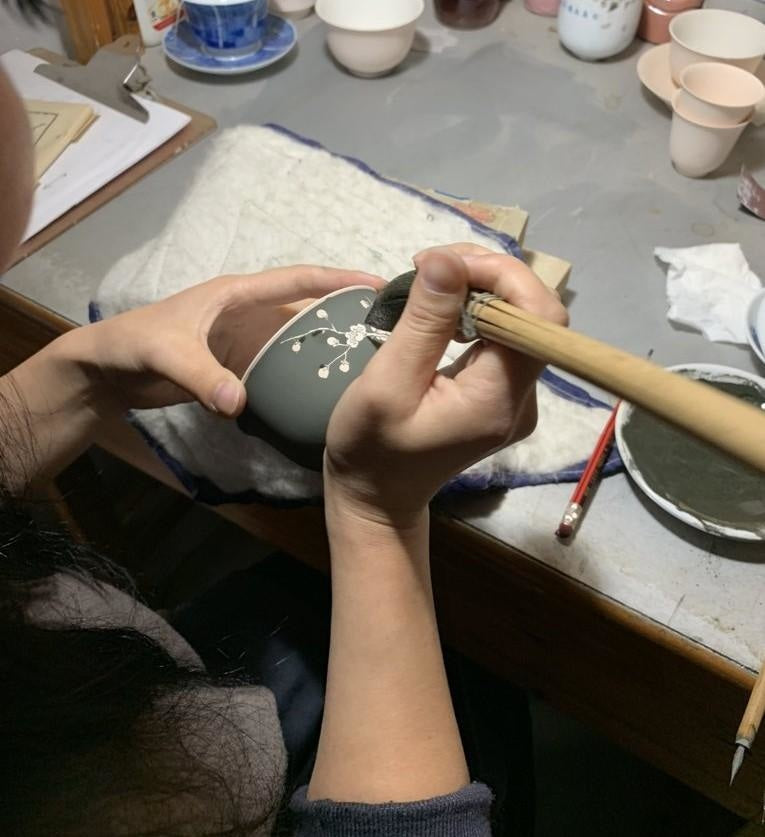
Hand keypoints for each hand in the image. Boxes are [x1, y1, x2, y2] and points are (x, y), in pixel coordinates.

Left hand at [68, 265, 384, 417]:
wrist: (108, 371)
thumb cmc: (134, 345)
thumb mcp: (167, 354)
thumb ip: (202, 376)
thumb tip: (240, 404)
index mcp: (238, 294)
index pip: (296, 280)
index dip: (336, 279)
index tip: (376, 284)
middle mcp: (249, 313)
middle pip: (306, 309)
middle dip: (343, 313)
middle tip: (385, 330)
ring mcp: (246, 341)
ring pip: (296, 340)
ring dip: (326, 347)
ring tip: (366, 362)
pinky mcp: (239, 367)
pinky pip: (280, 367)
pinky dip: (302, 375)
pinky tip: (323, 391)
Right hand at [324, 246, 567, 526]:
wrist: (378, 496)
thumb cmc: (371, 448)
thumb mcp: (385, 384)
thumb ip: (423, 323)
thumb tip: (448, 259)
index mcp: (499, 399)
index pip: (538, 318)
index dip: (504, 276)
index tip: (446, 263)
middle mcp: (522, 398)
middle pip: (533, 315)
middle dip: (489, 275)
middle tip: (430, 264)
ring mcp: (517, 398)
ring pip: (521, 320)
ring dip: (481, 288)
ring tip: (431, 277)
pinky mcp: (502, 394)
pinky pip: (504, 337)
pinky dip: (477, 310)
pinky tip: (443, 305)